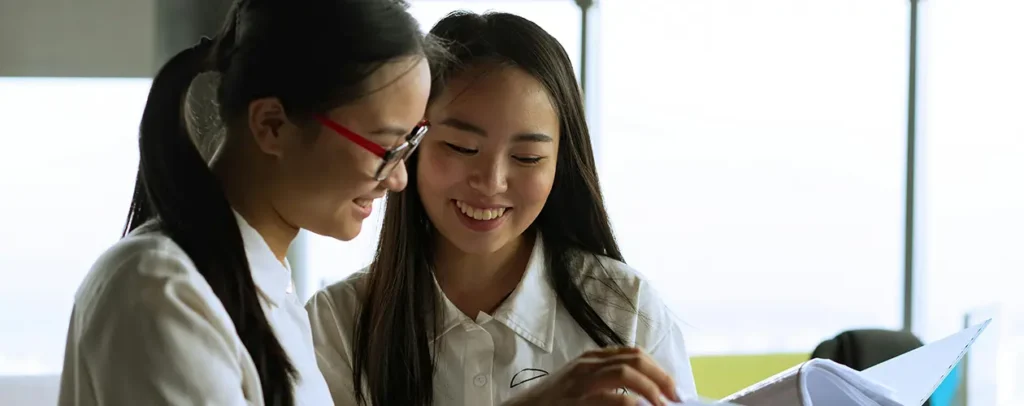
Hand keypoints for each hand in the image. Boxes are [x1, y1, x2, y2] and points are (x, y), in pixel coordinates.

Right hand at [503, 346, 681, 405]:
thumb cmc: (552, 404)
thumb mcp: (579, 386)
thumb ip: (606, 385)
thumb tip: (642, 397)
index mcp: (591, 360)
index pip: (634, 354)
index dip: (659, 369)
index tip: (674, 389)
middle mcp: (587, 366)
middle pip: (635, 359)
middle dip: (662, 378)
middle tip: (676, 398)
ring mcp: (580, 383)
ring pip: (625, 373)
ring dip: (651, 389)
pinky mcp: (575, 402)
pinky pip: (611, 399)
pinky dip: (632, 405)